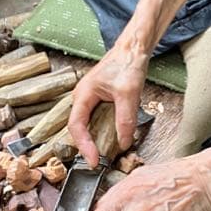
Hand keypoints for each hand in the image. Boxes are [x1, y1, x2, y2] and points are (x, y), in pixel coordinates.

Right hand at [69, 43, 147, 165]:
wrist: (134, 49)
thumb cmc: (127, 64)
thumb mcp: (128, 94)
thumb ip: (125, 119)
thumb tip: (124, 142)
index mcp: (83, 95)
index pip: (76, 126)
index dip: (83, 146)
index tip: (94, 160)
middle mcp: (83, 98)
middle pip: (79, 128)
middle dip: (87, 146)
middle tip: (99, 162)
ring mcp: (91, 99)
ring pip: (89, 125)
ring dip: (96, 140)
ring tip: (105, 155)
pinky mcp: (101, 100)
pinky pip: (98, 121)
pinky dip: (104, 132)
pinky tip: (113, 139)